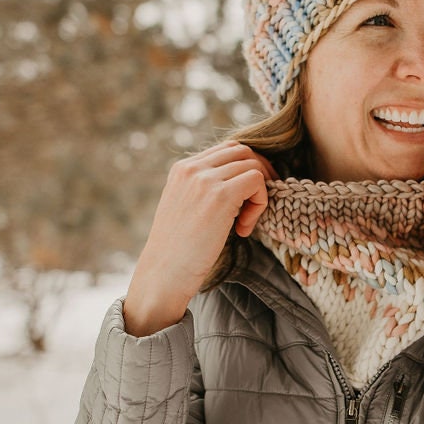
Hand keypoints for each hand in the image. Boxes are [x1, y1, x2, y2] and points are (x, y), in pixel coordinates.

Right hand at [123, 143, 277, 335]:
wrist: (163, 274)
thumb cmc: (177, 250)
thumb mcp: (186, 208)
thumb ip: (205, 190)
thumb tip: (240, 184)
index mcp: (182, 169)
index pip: (226, 150)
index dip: (245, 170)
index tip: (246, 199)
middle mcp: (192, 168)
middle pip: (243, 151)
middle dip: (260, 174)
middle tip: (257, 205)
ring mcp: (206, 179)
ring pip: (253, 165)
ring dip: (259, 193)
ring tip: (245, 223)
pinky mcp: (221, 195)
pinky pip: (257, 181)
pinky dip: (260, 204)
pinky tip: (243, 229)